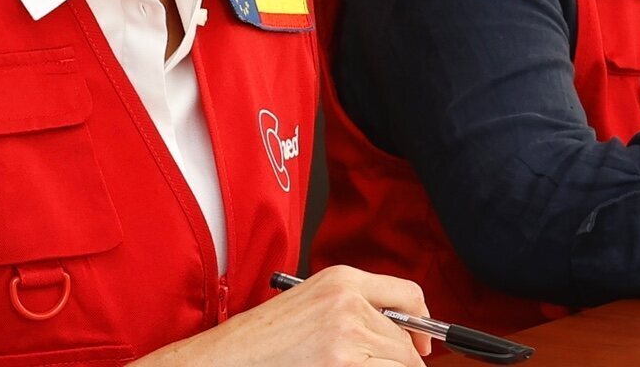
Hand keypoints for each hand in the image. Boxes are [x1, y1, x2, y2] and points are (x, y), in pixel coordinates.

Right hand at [141, 265, 432, 366]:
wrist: (219, 363)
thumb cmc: (256, 342)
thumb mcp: (308, 305)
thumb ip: (354, 309)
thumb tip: (400, 336)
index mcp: (342, 281)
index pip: (409, 295)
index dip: (421, 326)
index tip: (420, 348)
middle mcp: (348, 304)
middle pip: (405, 343)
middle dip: (396, 364)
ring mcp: (346, 339)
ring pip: (397, 365)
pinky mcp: (341, 366)